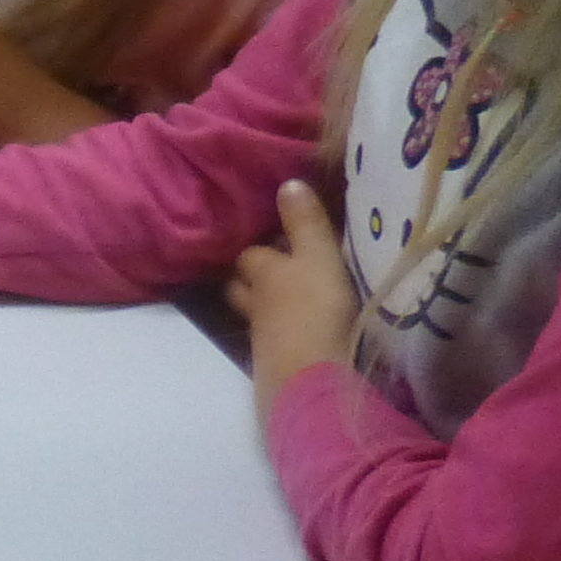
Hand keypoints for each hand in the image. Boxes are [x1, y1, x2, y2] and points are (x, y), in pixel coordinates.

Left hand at [229, 176, 360, 410]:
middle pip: (241, 288)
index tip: (276, 242)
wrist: (312, 378)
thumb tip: (287, 183)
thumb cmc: (317, 308)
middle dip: (251, 279)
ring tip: (289, 304)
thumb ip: (305, 223)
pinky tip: (301, 338)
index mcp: (264, 273)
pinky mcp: (276, 368)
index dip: (259, 248)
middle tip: (275, 272)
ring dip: (268, 309)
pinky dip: (284, 337)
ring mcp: (262, 340)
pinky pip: (275, 345)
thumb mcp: (320, 257)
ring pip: (257, 317)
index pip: (250, 255)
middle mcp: (255, 305)